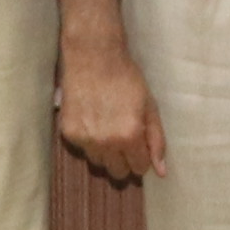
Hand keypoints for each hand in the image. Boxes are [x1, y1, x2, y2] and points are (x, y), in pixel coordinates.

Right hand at [56, 31, 165, 183]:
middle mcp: (106, 142)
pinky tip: (93, 120)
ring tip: (107, 128)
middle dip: (124, 160)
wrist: (94, 58)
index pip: (139, 168)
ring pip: (99, 162)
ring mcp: (85, 139)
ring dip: (105, 152)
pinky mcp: (69, 133)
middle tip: (124, 139)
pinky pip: (82, 149)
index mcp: (129, 136)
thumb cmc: (127, 79)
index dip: (142, 157)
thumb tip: (161, 171)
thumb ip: (156, 140)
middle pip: (117, 171)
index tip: (139, 145)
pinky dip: (89, 140)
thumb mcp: (149, 107)